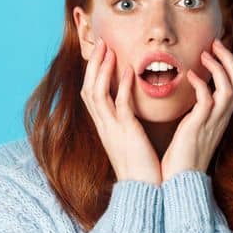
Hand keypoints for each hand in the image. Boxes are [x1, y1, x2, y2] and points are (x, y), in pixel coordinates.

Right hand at [82, 37, 162, 185]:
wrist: (144, 190)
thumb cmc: (142, 168)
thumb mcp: (132, 141)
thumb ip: (129, 124)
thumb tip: (132, 113)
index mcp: (105, 126)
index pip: (92, 93)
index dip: (94, 72)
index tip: (101, 53)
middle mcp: (104, 125)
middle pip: (88, 88)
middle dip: (93, 64)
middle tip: (101, 42)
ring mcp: (112, 128)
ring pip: (97, 92)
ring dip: (102, 69)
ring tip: (109, 49)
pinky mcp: (125, 132)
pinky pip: (119, 105)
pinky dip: (121, 86)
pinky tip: (127, 70)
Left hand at [162, 39, 232, 181]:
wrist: (180, 180)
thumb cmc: (181, 158)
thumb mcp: (192, 129)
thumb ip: (195, 112)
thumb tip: (188, 97)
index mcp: (221, 117)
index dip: (229, 66)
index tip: (214, 50)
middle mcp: (222, 118)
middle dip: (229, 60)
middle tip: (215, 43)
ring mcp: (213, 122)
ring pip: (229, 88)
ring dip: (219, 68)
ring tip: (205, 54)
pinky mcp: (200, 126)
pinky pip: (207, 100)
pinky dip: (201, 84)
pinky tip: (189, 75)